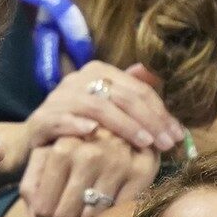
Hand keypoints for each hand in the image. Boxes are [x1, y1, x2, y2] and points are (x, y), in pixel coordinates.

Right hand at [17, 61, 178, 168]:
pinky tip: (94, 134)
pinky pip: (62, 120)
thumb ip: (131, 92)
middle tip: (168, 144)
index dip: (161, 111)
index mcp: (98, 72)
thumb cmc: (80, 125)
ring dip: (124, 126)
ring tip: (145, 143)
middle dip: (150, 121)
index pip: (137, 88)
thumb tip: (154, 73)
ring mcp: (58, 99)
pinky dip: (77, 125)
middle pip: (122, 96)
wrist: (38, 141)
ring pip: (97, 107)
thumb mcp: (108, 108)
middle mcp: (77, 80)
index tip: (178, 136)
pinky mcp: (41, 119)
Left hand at [21, 130, 158, 216]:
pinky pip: (120, 214)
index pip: (43, 204)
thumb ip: (35, 189)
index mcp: (60, 150)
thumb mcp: (52, 156)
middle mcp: (87, 155)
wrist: (128, 123)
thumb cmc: (83, 146)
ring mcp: (116, 163)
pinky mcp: (141, 172)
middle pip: (65, 215)